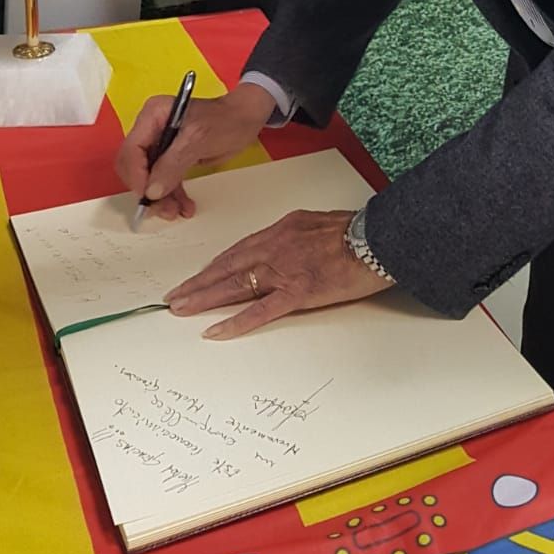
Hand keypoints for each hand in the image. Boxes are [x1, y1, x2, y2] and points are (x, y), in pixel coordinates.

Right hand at [114, 82, 275, 221]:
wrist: (247, 119)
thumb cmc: (226, 120)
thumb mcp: (198, 139)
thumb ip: (172, 164)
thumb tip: (151, 191)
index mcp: (153, 116)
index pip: (131, 150)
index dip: (136, 175)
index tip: (148, 196)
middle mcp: (152, 129)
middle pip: (136, 166)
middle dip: (148, 190)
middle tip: (164, 209)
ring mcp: (162, 144)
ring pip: (150, 178)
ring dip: (161, 197)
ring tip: (176, 212)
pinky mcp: (173, 157)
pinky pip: (165, 180)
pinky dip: (173, 194)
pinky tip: (184, 206)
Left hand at [164, 210, 392, 339]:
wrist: (379, 238)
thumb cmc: (358, 230)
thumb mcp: (320, 223)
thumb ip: (298, 236)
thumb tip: (286, 247)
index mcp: (283, 229)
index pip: (240, 249)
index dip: (216, 265)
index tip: (199, 276)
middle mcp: (277, 246)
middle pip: (228, 266)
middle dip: (199, 282)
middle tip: (175, 297)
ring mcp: (285, 269)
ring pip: (235, 285)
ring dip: (205, 298)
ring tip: (182, 310)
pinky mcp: (298, 291)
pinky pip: (260, 310)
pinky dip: (235, 321)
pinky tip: (216, 330)